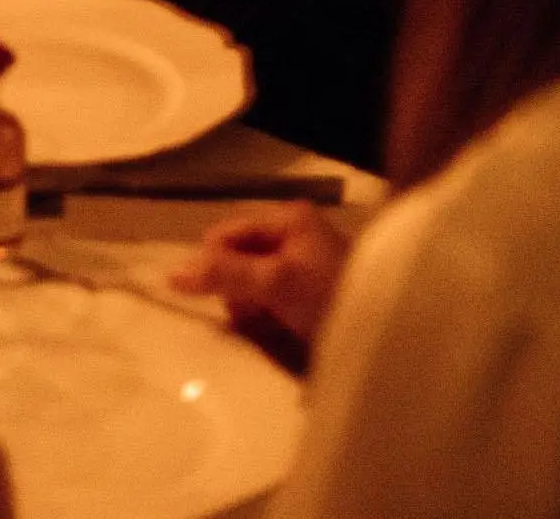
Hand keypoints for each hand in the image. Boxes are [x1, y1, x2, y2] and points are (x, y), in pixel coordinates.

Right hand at [170, 201, 348, 368]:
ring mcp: (301, 269)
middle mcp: (292, 237)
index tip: (221, 298)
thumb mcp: (275, 281)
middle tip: (251, 315)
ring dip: (248, 310)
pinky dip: (264, 321)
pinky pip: (266, 304)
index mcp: (287, 219)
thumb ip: (225, 273)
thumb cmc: (331, 297)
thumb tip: (171, 274)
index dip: (214, 265)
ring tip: (265, 328)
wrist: (387, 340)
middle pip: (235, 260)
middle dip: (234, 291)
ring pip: (248, 286)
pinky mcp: (307, 299)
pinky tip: (274, 336)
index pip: (225, 234)